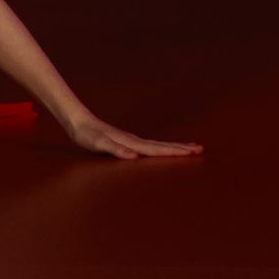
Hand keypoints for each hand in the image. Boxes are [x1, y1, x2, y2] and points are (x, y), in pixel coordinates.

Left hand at [65, 113, 203, 159]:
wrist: (78, 121)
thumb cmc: (87, 135)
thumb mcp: (99, 144)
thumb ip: (116, 149)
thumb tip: (134, 156)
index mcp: (131, 143)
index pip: (157, 149)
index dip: (175, 151)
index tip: (193, 152)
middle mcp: (134, 140)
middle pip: (161, 145)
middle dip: (181, 148)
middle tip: (201, 149)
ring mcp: (131, 140)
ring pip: (157, 145)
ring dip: (173, 147)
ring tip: (189, 148)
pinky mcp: (126, 141)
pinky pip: (148, 146)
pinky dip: (159, 148)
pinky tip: (161, 150)